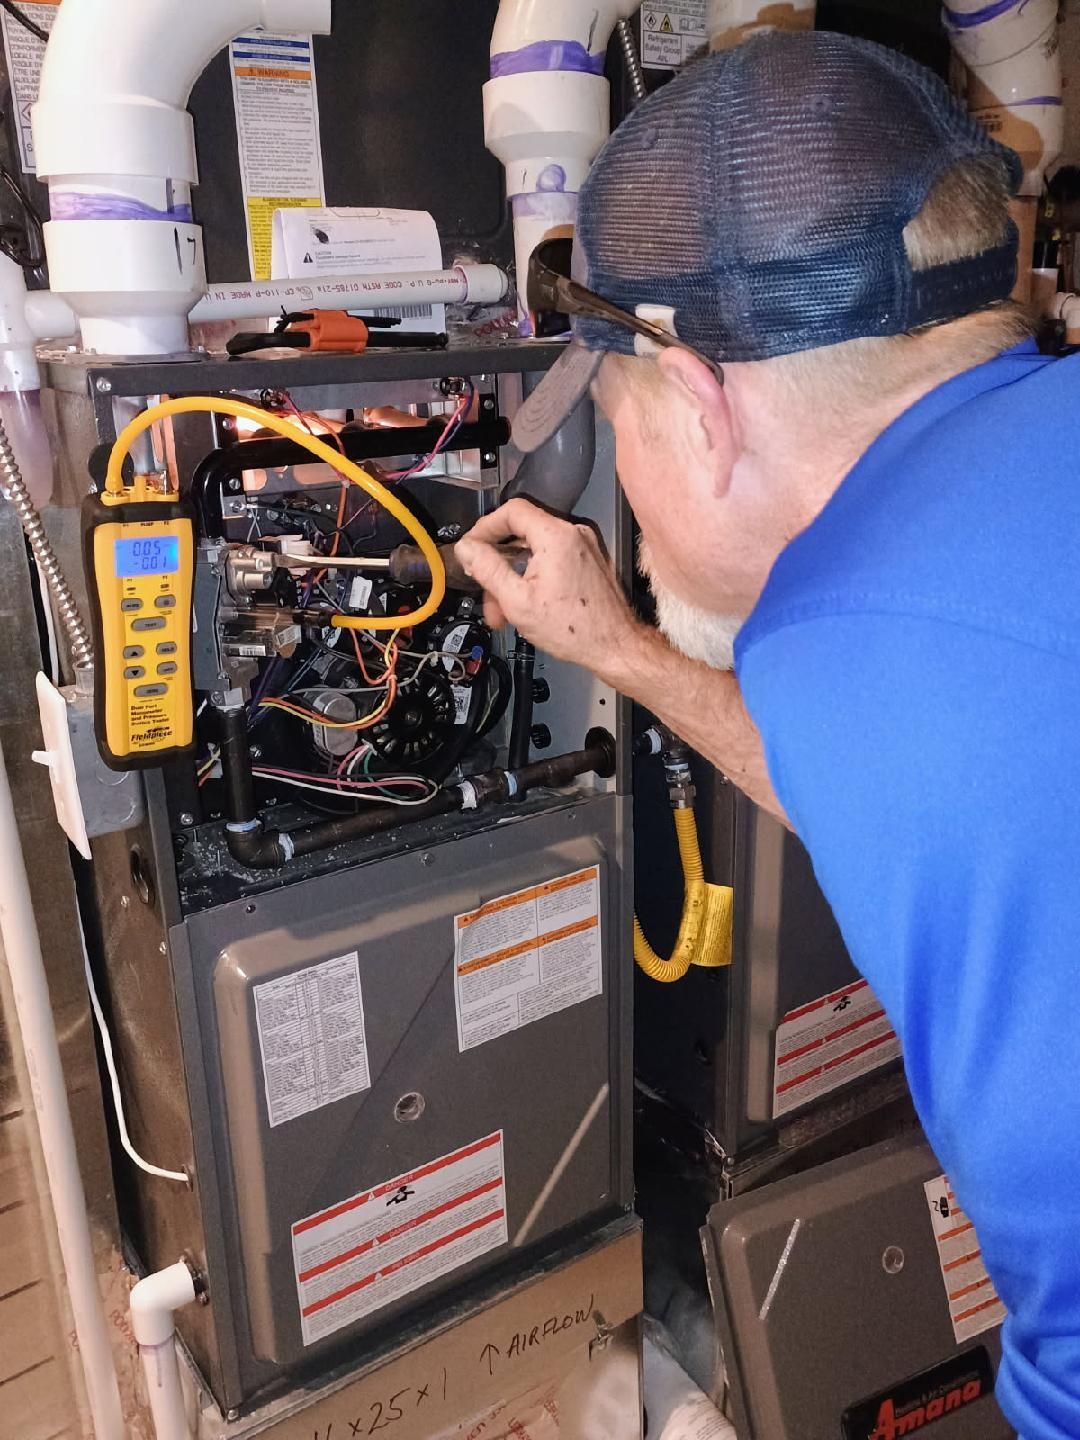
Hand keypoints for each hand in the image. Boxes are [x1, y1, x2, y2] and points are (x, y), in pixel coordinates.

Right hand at [455, 499, 641, 672]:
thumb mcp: (517, 601)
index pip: (511, 511)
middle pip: (521, 533)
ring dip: (513, 575)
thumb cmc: (575, 629)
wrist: (614, 646)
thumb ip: (487, 569)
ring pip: (534, 550)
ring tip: (503, 609)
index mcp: (556, 537)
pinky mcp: (588, 560)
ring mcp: (583, 546)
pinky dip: (533, 576)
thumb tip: (467, 549)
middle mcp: (573, 534)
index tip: (472, 547)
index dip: (485, 527)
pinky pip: (551, 559)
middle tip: (485, 588)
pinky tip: (524, 603)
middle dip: (498, 563)